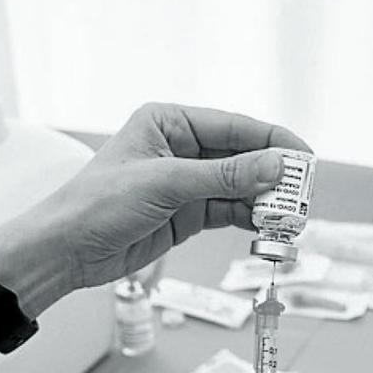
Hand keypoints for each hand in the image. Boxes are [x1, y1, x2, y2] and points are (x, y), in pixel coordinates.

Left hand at [0, 103, 310, 316]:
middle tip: (305, 195)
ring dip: (266, 201)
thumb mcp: (166, 184)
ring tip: (293, 218)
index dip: (274, 141)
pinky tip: (270, 228)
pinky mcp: (185, 214)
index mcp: (169, 121)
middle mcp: (180, 146)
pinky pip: (228, 211)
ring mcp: (184, 182)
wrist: (66, 250)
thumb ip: (226, 176)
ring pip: (239, 187)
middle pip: (242, 156)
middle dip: (274, 176)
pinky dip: (250, 219)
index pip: (234, 125)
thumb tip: (278, 166)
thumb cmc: (99, 204)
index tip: (306, 159)